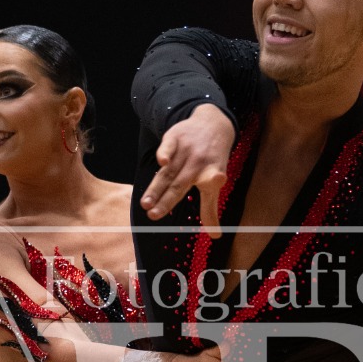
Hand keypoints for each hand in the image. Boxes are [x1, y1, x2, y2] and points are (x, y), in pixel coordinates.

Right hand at [140, 104, 235, 234]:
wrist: (214, 124)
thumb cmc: (212, 160)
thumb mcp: (215, 181)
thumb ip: (210, 209)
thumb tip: (216, 237)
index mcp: (210, 172)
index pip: (210, 182)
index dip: (213, 182)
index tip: (217, 179)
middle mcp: (198, 162)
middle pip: (179, 184)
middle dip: (166, 200)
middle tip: (153, 216)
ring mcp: (186, 149)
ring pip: (169, 172)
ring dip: (156, 187)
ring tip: (145, 204)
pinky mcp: (175, 137)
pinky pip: (168, 145)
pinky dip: (165, 152)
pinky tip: (161, 161)